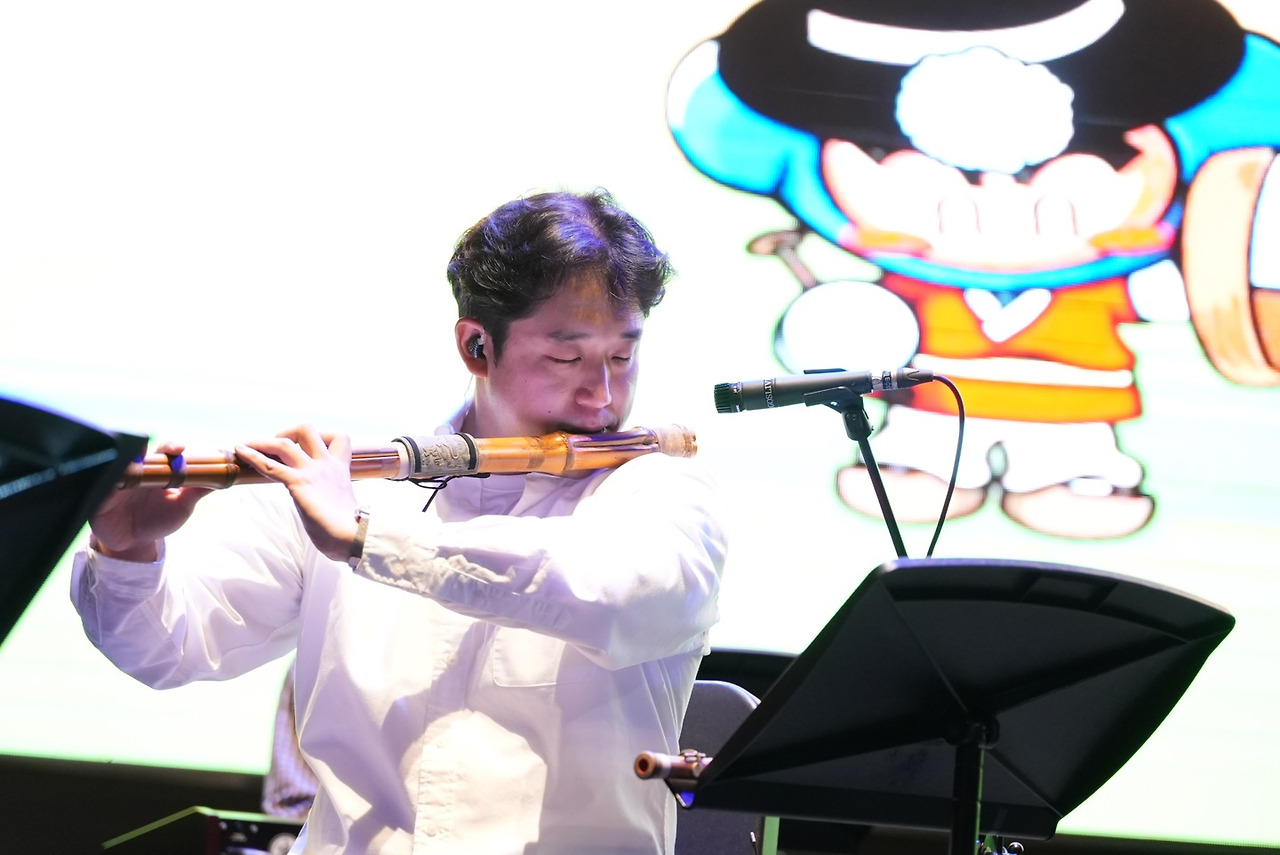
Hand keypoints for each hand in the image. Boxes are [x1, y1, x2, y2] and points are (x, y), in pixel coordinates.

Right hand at [90, 441, 212, 561]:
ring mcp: (116, 484)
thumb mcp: (182, 506)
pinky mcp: (98, 500)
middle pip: (138, 454)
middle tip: (152, 452)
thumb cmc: (159, 519)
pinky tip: (108, 486)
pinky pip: (97, 490)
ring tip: (131, 465)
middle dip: (145, 449)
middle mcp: (135, 472)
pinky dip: (103, 487)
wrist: (135, 542)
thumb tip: (226, 477)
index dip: (170, 447)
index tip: (180, 448)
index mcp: (156, 470)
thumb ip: (199, 490)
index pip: (163, 452)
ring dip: (123, 465)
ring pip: (116, 467)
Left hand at [235, 425, 358, 561]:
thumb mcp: (343, 501)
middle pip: (306, 429)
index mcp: (339, 468)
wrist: (355, 535)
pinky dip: (252, 457)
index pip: (337, 437)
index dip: (321, 436)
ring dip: (262, 442)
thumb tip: (329, 508)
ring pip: (283, 443)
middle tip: (276, 447)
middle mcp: (325, 464)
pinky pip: (270, 465)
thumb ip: (332, 494)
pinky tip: (240, 452)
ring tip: (247, 446)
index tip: (309, 446)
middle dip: (287, 433)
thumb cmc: (350, 527)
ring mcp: (311, 472)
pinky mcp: (298, 483)